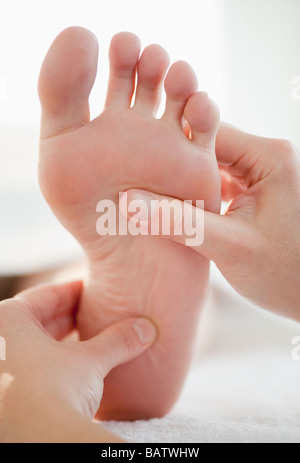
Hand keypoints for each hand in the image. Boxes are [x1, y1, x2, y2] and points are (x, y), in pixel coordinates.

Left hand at [0, 281, 155, 441]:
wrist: (39, 440)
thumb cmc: (54, 391)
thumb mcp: (91, 360)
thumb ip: (118, 341)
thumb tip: (146, 329)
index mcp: (8, 320)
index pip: (46, 295)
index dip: (75, 291)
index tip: (94, 288)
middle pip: (40, 320)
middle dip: (71, 318)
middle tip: (98, 313)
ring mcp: (1, 368)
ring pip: (35, 345)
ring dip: (64, 343)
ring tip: (92, 340)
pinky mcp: (7, 394)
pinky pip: (33, 367)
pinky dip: (55, 364)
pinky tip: (76, 368)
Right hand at [124, 124, 299, 319]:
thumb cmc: (287, 275)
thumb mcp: (230, 247)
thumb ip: (180, 222)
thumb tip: (130, 202)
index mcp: (268, 157)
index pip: (208, 132)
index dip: (170, 146)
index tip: (136, 163)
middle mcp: (267, 157)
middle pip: (206, 147)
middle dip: (174, 165)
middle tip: (137, 181)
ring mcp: (261, 174)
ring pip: (209, 166)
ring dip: (184, 182)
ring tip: (150, 196)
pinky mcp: (254, 192)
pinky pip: (218, 183)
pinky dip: (196, 195)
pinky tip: (174, 209)